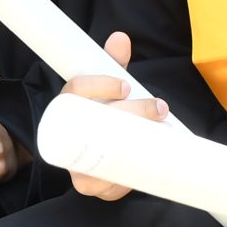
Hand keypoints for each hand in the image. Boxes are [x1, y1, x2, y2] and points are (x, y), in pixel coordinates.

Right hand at [60, 31, 164, 201]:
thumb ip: (112, 64)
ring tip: (163, 135)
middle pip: (95, 125)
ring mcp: (76, 165)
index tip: (125, 84)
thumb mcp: (105, 88)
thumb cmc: (99, 113)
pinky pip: (108, 188)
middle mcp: (64, 136)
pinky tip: (147, 168)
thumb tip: (120, 39)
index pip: (75, 91)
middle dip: (131, 114)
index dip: (98, 86)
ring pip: (102, 161)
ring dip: (133, 150)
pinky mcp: (92, 186)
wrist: (88, 151)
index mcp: (65, 107)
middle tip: (158, 107)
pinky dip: (127, 182)